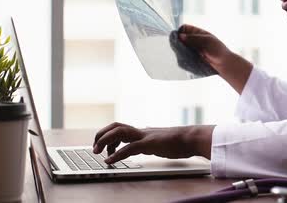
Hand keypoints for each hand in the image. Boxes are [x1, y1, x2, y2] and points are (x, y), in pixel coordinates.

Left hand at [92, 122, 214, 163]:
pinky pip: (129, 148)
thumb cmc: (180, 141)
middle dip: (101, 135)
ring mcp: (145, 136)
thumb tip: (147, 146)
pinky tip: (109, 161)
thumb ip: (151, 143)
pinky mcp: (150, 144)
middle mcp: (141, 131)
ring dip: (105, 141)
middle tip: (95, 148)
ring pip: (119, 132)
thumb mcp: (160, 142)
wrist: (192, 138)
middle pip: (115, 126)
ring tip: (97, 152)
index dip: (107, 135)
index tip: (103, 147)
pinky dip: (117, 154)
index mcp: (142, 131)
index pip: (120, 128)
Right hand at [177, 24, 232, 72]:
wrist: (223, 64)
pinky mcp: (191, 57)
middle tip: (180, 47)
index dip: (180, 32)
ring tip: (183, 54)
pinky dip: (182, 57)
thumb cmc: (218, 50)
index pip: (184, 28)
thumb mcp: (207, 41)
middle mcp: (193, 39)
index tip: (178, 38)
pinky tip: (184, 59)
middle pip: (180, 38)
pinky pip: (183, 56)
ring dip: (180, 50)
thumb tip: (180, 36)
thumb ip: (193, 38)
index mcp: (198, 32)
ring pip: (181, 47)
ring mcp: (192, 48)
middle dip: (178, 42)